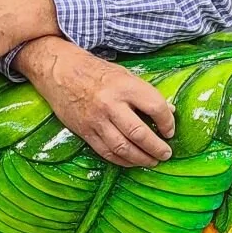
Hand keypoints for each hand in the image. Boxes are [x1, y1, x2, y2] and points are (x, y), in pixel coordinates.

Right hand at [17, 37, 175, 167]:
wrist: (60, 71)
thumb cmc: (96, 71)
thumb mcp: (125, 75)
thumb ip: (146, 94)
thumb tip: (170, 111)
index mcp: (125, 86)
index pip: (155, 107)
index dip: (167, 122)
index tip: (170, 131)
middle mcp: (111, 104)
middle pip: (140, 133)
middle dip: (157, 148)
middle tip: (166, 154)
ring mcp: (96, 120)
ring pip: (123, 148)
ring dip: (141, 159)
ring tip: (152, 161)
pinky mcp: (85, 132)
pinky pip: (106, 152)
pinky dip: (122, 160)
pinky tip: (132, 161)